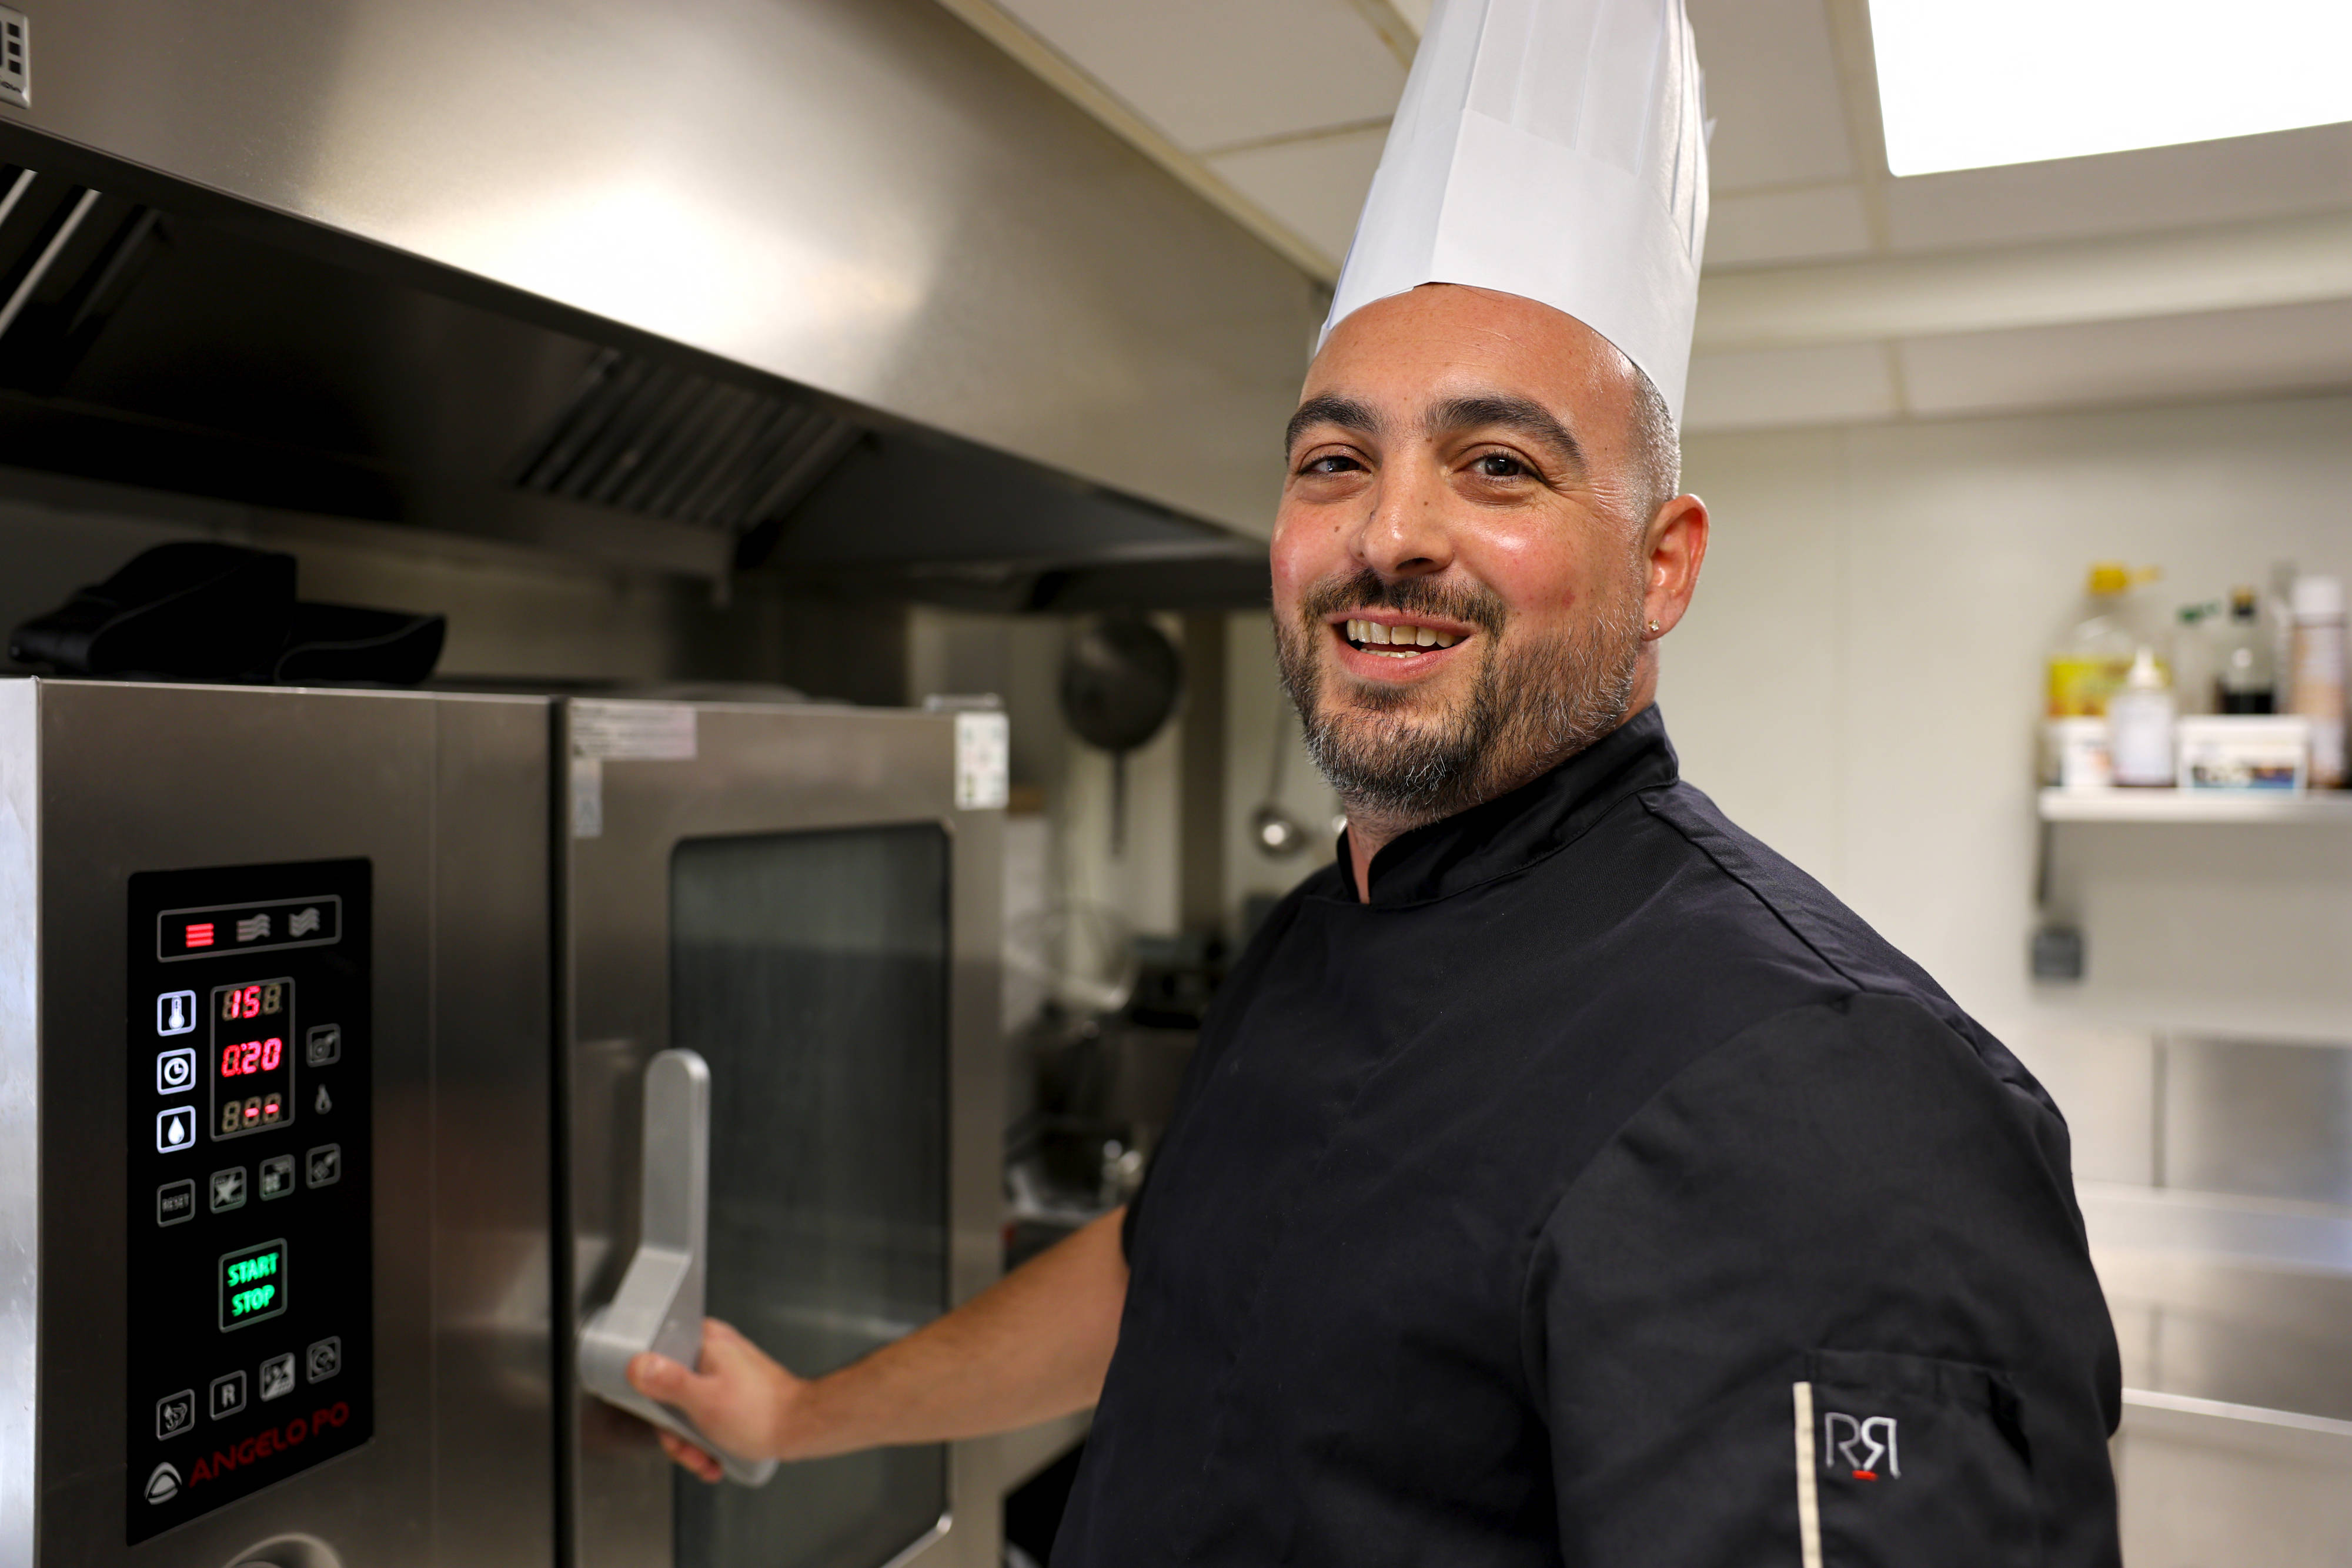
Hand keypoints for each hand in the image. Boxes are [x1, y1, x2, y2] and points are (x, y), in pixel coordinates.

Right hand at [626, 1317, 804, 1483]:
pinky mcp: (733, 1391)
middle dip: (678, 1432)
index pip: (656, 1363)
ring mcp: (724, 1371)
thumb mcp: (704, 1400)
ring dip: (693, 1442)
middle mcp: (712, 1350)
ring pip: (688, 1408)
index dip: (654, 1402)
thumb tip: (636, 1365)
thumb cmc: (761, 1413)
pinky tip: (715, 1458)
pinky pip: (707, 1413)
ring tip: (707, 1460)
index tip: (666, 1425)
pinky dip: (708, 1438)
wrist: (803, 1427)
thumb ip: (668, 1382)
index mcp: (704, 1340)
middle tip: (691, 1450)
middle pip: (670, 1392)